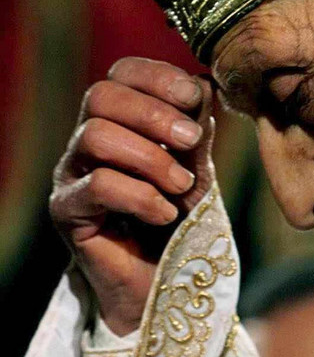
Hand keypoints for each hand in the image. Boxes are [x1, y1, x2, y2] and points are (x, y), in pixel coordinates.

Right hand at [50, 57, 214, 335]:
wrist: (164, 283)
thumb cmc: (179, 221)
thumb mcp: (196, 169)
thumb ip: (196, 131)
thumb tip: (203, 85)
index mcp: (118, 121)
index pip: (121, 74)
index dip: (157, 76)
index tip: (195, 97)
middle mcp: (87, 141)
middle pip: (101, 95)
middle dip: (154, 112)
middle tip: (192, 139)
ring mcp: (72, 175)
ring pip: (96, 136)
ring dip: (151, 157)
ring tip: (182, 186)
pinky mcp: (67, 212)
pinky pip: (98, 186)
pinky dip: (141, 196)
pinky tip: (165, 214)